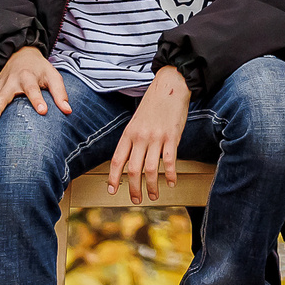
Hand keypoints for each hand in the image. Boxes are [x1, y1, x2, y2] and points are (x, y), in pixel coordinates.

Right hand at [0, 45, 69, 135]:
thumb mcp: (52, 75)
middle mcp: (10, 81)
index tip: (43, 111)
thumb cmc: (39, 68)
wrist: (21, 54)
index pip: (32, 89)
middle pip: (1, 96)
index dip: (37, 100)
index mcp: (27, 76)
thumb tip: (67, 111)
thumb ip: (60, 92)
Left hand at [109, 67, 189, 202]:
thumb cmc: (154, 104)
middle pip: (133, 170)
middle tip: (136, 200)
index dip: (113, 177)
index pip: (117, 160)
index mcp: (129, 133)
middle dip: (133, 189)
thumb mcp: (137, 121)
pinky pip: (169, 161)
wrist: (171, 85)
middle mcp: (140, 137)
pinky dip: (169, 175)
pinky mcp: (172, 137)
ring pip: (150, 170)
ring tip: (154, 196)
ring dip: (151, 187)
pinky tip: (170, 183)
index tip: (112, 190)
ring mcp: (156, 137)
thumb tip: (129, 160)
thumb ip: (133, 139)